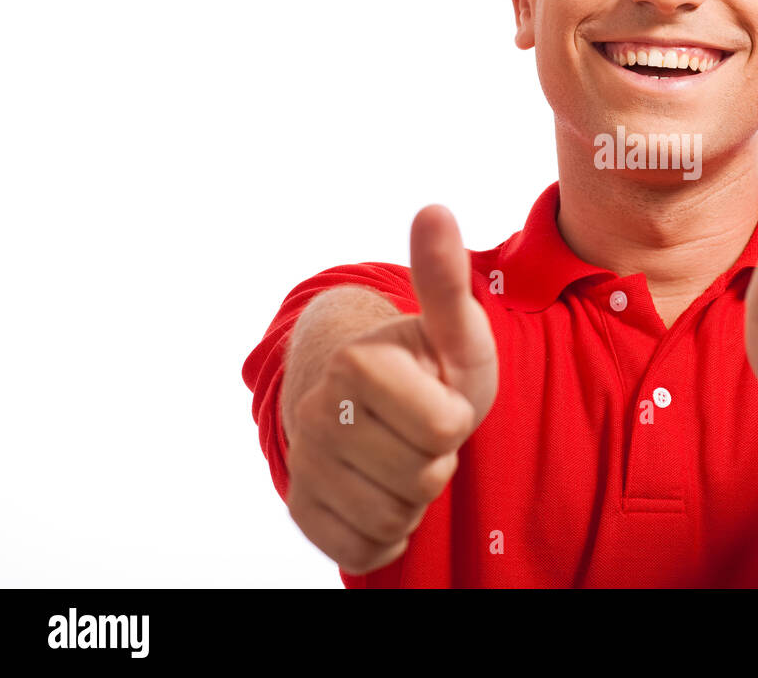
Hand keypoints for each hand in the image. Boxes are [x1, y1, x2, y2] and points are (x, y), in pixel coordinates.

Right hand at [285, 205, 498, 573]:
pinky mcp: (302, 513)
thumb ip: (444, 280)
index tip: (435, 392)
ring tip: (403, 454)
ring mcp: (303, 466)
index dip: (455, 417)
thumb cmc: (428, 365)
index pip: (443, 429)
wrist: (374, 404)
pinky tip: (383, 490)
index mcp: (354, 362)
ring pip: (396, 518)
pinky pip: (367, 550)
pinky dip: (389, 531)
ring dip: (415, 495)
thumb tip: (434, 208)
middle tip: (420, 428)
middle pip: (422, 478)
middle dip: (436, 459)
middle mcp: (314, 413)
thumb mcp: (453, 328)